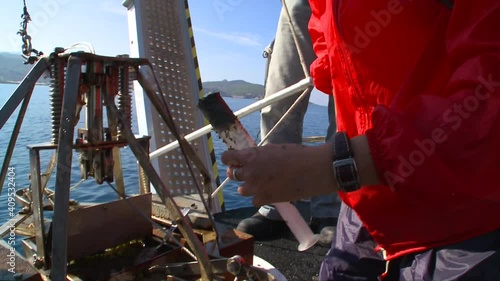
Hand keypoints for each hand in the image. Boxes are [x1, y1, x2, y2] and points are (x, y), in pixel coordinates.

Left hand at [221, 143, 336, 205]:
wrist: (313, 169)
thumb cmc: (296, 154)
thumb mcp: (273, 149)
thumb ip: (257, 154)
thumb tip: (249, 158)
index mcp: (251, 156)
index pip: (227, 158)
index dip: (230, 159)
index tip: (235, 160)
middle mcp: (250, 172)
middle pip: (232, 174)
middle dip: (239, 173)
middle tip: (250, 172)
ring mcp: (256, 187)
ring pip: (242, 190)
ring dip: (249, 186)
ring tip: (261, 183)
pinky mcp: (265, 199)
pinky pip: (254, 200)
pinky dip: (259, 197)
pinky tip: (269, 192)